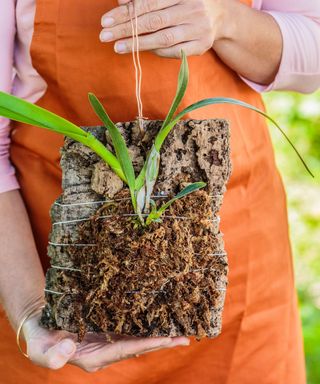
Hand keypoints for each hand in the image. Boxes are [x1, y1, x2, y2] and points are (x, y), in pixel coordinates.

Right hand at [22, 313, 189, 371]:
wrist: (39, 323)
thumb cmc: (39, 337)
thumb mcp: (38, 348)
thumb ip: (51, 355)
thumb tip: (70, 349)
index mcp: (94, 358)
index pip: (126, 351)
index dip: (147, 344)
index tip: (168, 339)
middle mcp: (105, 351)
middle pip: (137, 347)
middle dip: (160, 342)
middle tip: (184, 337)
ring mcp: (106, 340)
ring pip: (136, 337)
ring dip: (156, 334)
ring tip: (178, 329)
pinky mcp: (105, 328)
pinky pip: (129, 327)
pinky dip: (144, 324)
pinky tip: (156, 318)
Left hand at [100, 0, 227, 57]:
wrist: (221, 16)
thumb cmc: (186, 3)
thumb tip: (121, 3)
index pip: (148, 3)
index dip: (126, 13)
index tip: (105, 22)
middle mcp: (192, 9)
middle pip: (154, 21)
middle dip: (127, 29)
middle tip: (104, 36)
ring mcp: (199, 28)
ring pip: (163, 38)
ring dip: (138, 44)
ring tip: (117, 47)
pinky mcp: (201, 45)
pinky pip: (174, 51)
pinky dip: (156, 51)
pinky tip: (140, 50)